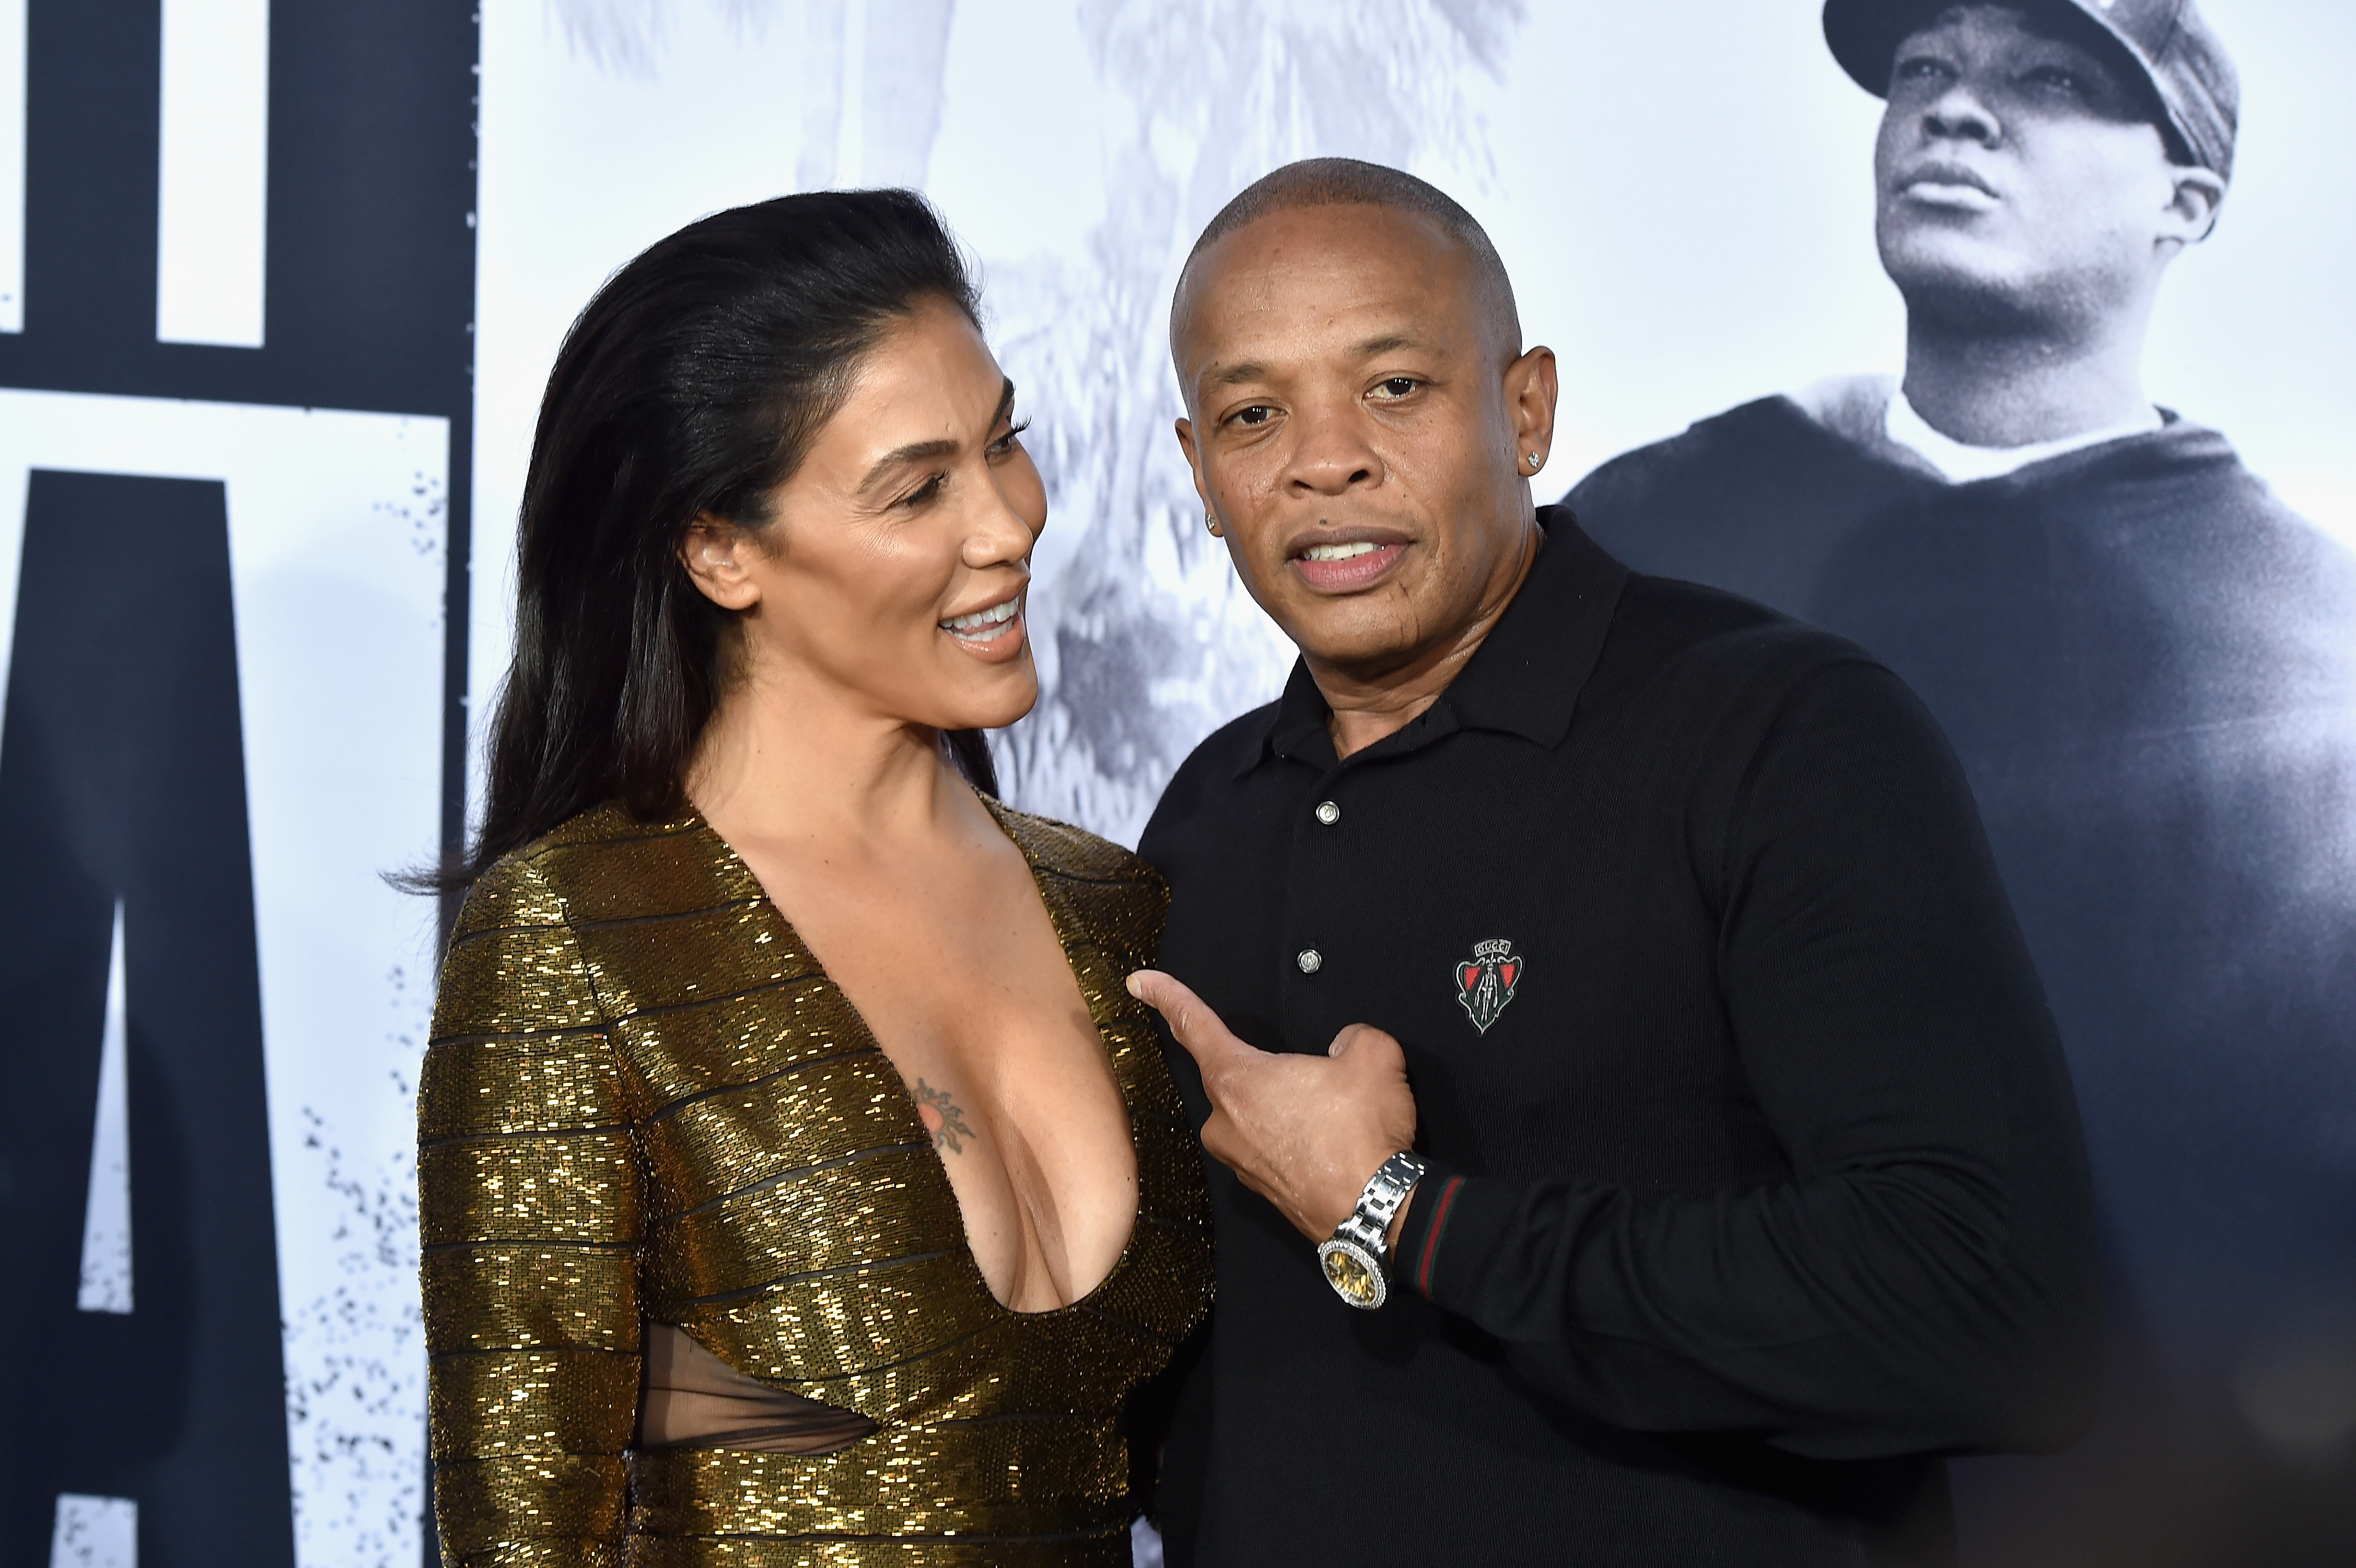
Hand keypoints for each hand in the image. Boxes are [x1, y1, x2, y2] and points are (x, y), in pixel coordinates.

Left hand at [1128, 969, 1418, 1243]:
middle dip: (1270, 1070)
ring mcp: (1239, 1161)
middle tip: (1318, 1081)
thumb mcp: (1373, 1057)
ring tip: (1336, 1119)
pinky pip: (1269, 1148)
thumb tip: (1344, 1046)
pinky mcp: (1261, 1189)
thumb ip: (1353, 1036)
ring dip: (1286, 1110)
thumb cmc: (1362, 1134)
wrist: (1376, 1213)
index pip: (1192, 1024)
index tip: (1139, 982)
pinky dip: (1294, 1141)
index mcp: (1238, 1079)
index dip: (1166, 997)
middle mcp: (1225, 1122)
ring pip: (1254, 1116)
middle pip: (1232, 1076)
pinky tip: (1331, 1145)